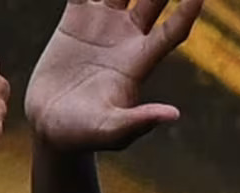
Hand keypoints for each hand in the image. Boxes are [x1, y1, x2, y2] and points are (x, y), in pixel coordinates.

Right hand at [25, 0, 204, 154]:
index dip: (188, 10)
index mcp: (140, 60)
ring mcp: (103, 24)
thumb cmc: (83, 134)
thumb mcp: (110, 132)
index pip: (173, 29)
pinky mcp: (76, 19)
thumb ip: (137, 123)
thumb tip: (173, 115)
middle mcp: (128, 36)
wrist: (51, 125)